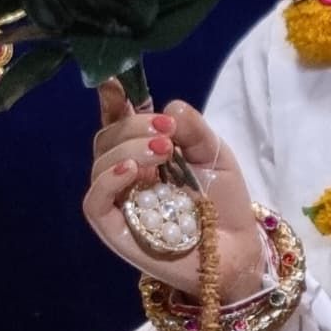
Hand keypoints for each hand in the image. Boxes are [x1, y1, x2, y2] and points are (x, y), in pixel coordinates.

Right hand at [83, 86, 266, 296]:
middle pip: (107, 137)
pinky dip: (108, 179)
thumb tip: (166, 108)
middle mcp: (125, 173)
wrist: (236, 250)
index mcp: (144, 151)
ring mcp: (118, 200)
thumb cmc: (223, 203)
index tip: (115, 80)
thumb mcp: (214, 154)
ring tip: (163, 152)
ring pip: (100, 163)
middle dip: (134, 126)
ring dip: (128, 148)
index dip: (111, 98)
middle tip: (167, 133)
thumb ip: (192, 128)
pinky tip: (133, 170)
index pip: (117, 119)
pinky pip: (94, 201)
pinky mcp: (113, 228)